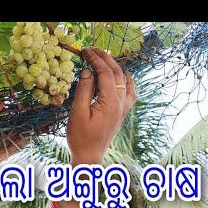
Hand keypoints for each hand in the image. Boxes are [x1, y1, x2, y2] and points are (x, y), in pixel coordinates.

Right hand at [67, 47, 135, 165]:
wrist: (89, 157)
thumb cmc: (80, 137)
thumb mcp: (77, 113)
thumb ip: (84, 90)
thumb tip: (89, 71)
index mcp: (110, 103)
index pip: (106, 73)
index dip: (96, 59)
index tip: (85, 51)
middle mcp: (121, 104)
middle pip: (117, 73)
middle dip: (105, 59)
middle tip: (92, 50)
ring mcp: (123, 109)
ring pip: (125, 81)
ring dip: (115, 67)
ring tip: (103, 59)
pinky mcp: (121, 113)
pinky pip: (129, 92)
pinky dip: (125, 80)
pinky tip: (121, 76)